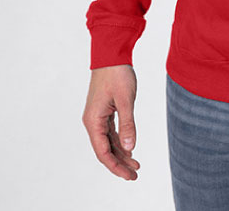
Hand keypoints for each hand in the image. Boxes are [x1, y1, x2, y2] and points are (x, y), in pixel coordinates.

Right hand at [82, 64, 140, 179]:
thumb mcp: (126, 99)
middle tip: (135, 174)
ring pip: (108, 142)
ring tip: (136, 164)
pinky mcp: (104, 111)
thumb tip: (130, 148)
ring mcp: (97, 116)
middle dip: (119, 164)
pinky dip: (120, 141)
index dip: (115, 166)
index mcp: (93, 121)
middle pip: (105, 150)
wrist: (111, 54)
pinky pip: (110, 132)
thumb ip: (127, 124)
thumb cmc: (117, 74)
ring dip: (121, 153)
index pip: (103, 152)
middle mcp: (92, 121)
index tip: (129, 175)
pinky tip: (129, 148)